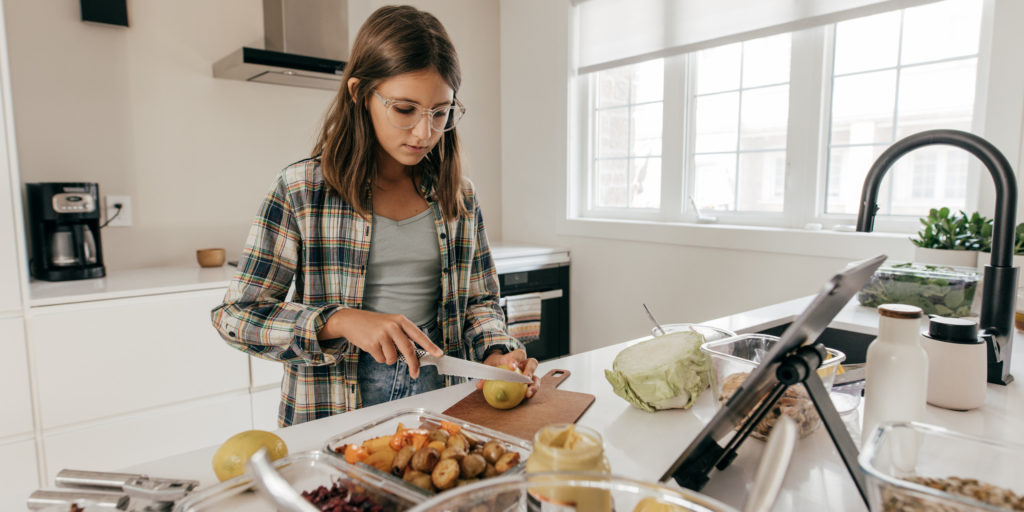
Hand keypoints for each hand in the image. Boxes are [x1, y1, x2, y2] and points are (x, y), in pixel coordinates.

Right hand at [319, 309, 442, 378]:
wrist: (350, 320)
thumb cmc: (373, 324)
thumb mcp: (390, 324)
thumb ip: (402, 336)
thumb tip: (414, 355)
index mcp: (400, 320)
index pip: (418, 335)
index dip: (430, 346)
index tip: (439, 354)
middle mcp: (393, 326)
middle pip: (408, 349)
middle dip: (413, 364)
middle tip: (415, 373)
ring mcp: (382, 334)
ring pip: (393, 358)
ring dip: (389, 358)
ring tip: (381, 347)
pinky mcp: (372, 343)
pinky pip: (382, 359)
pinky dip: (379, 357)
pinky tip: (373, 347)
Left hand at [476, 348, 540, 397]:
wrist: (499, 367)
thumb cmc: (495, 366)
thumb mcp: (489, 368)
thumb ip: (486, 375)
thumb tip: (479, 385)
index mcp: (514, 356)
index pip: (518, 354)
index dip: (517, 359)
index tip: (512, 366)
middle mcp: (524, 364)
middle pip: (533, 363)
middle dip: (530, 370)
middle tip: (525, 379)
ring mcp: (529, 374)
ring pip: (536, 377)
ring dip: (534, 385)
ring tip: (528, 393)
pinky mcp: (530, 383)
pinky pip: (533, 387)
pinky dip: (531, 392)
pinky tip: (525, 398)